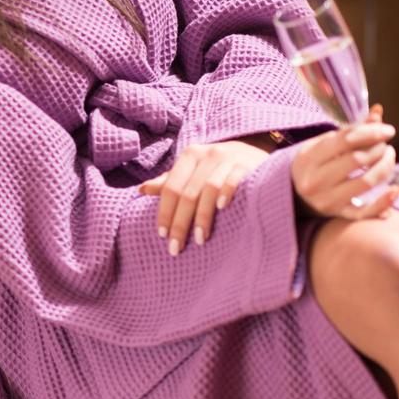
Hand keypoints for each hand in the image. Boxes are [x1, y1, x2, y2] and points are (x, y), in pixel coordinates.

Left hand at [139, 139, 271, 254]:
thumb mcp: (194, 170)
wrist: (256, 152)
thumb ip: (170, 181)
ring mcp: (229, 158)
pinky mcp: (248, 164)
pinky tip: (222, 209)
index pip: (171, 188)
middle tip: (176, 247)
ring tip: (200, 239)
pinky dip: (226, 193)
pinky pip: (234, 180)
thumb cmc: (218, 167)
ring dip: (202, 216)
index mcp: (190, 155)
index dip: (165, 212)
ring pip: (209, 189)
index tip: (162, 236)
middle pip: (188, 193)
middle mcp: (208, 154)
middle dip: (180, 222)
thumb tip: (141, 190)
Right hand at [291, 109, 398, 219]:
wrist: (292, 195)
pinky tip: (396, 189)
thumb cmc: (312, 165)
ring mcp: (326, 199)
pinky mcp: (338, 214)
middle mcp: (315, 180)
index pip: (346, 140)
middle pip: (358, 160)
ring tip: (388, 159)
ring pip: (366, 182)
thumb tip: (378, 113)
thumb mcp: (323, 145)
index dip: (371, 132)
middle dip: (379, 149)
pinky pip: (364, 212)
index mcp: (308, 158)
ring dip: (386, 167)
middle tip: (385, 146)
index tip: (387, 131)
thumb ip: (350, 131)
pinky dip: (384, 202)